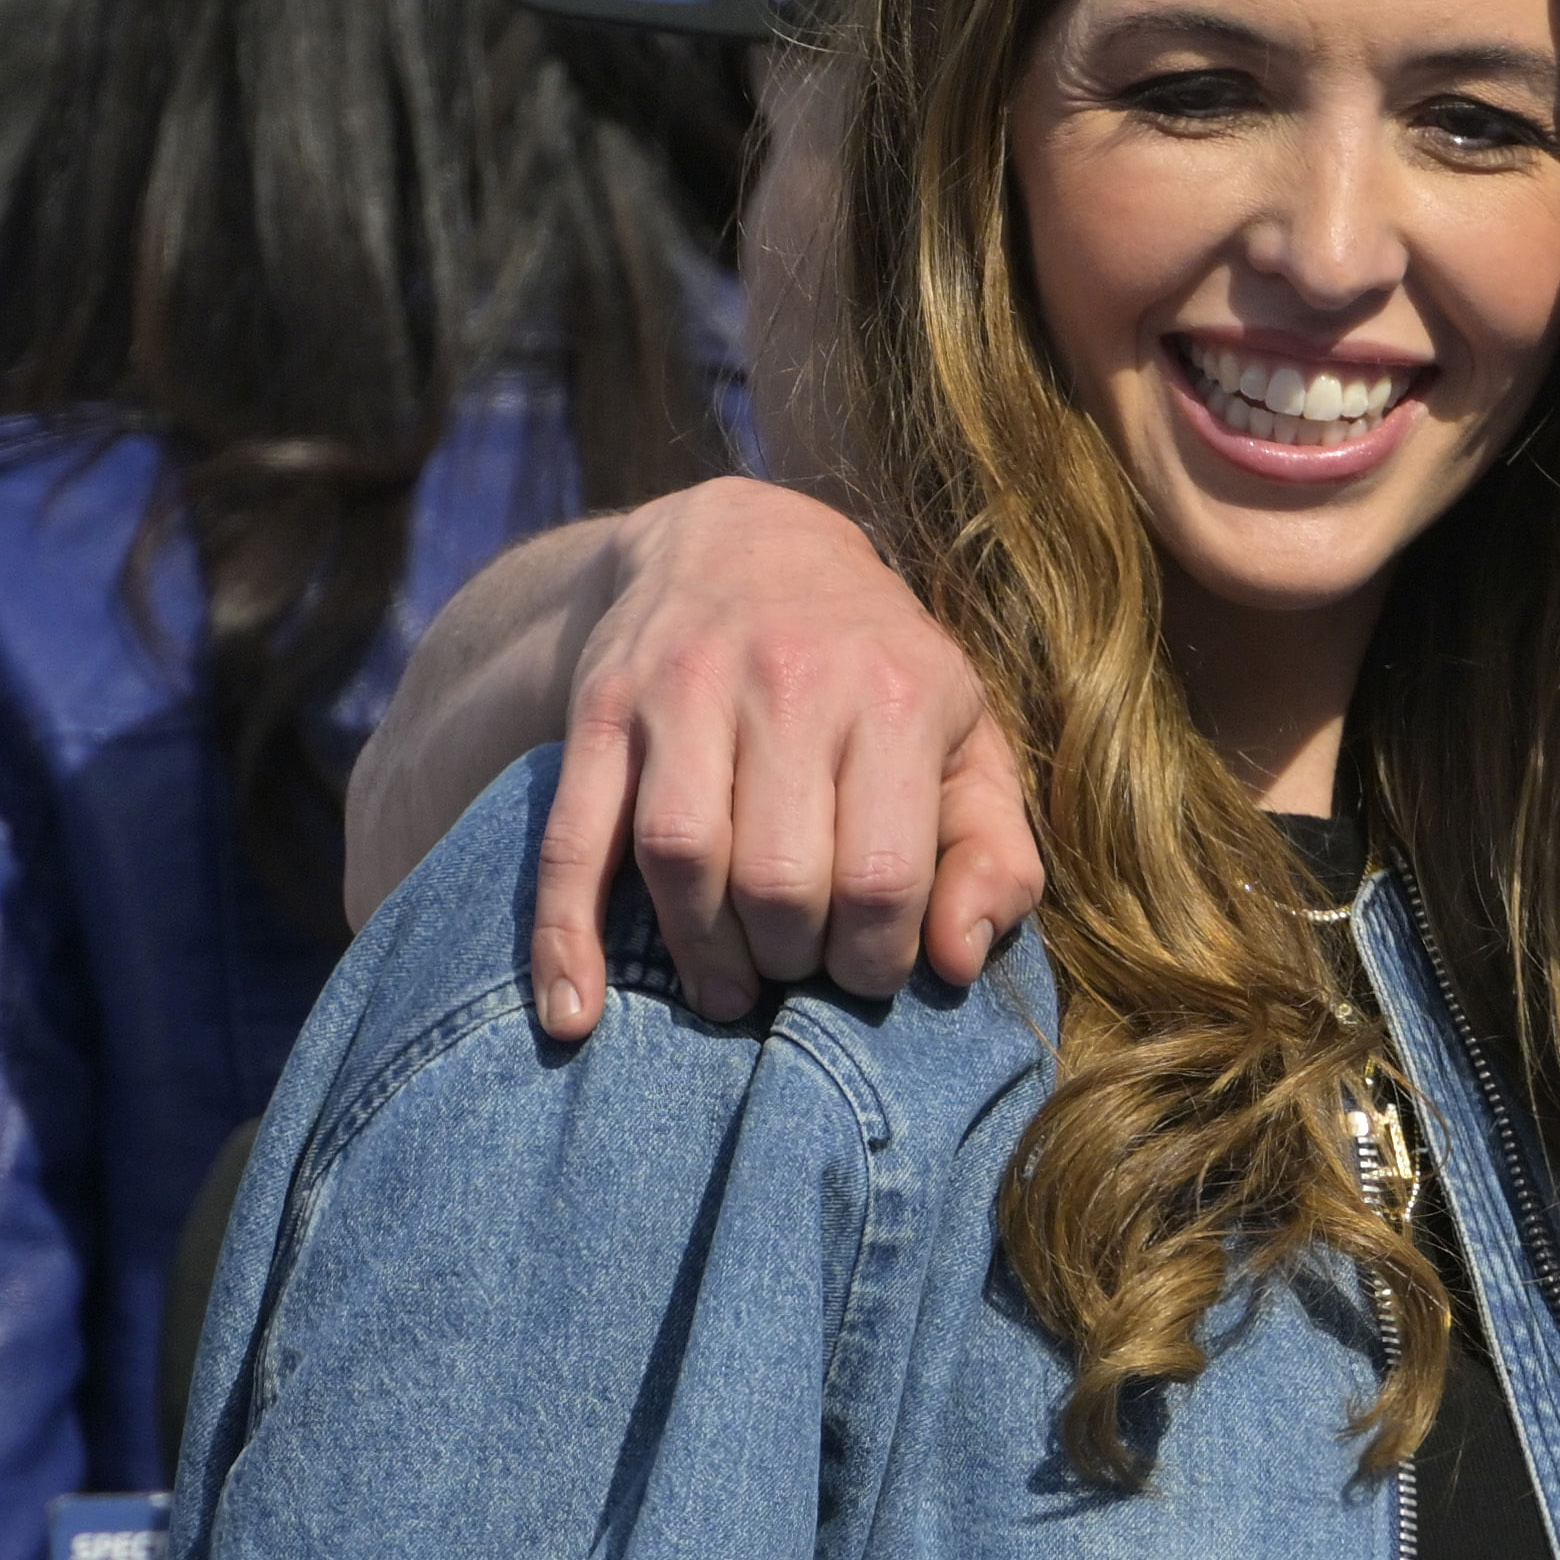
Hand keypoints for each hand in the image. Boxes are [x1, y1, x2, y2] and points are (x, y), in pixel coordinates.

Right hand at [534, 478, 1039, 1037]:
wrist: (744, 545)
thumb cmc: (876, 673)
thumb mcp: (967, 742)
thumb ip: (994, 855)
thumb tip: (956, 962)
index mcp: (897, 696)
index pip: (880, 878)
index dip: (874, 958)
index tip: (866, 970)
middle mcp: (790, 681)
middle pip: (779, 880)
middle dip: (792, 960)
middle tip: (797, 969)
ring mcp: (684, 689)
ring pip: (680, 859)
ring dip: (703, 954)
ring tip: (729, 988)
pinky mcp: (602, 707)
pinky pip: (574, 841)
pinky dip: (565, 938)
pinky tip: (574, 1014)